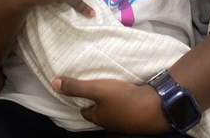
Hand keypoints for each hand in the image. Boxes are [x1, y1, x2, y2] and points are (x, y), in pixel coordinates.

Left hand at [53, 77, 169, 134]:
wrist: (156, 108)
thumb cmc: (123, 99)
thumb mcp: (97, 89)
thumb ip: (76, 87)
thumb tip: (53, 84)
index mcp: (98, 118)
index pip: (85, 112)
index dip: (82, 103)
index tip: (82, 93)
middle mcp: (111, 124)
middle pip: (100, 114)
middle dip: (97, 104)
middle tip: (97, 91)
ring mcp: (126, 123)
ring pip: (115, 113)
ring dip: (113, 105)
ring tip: (113, 92)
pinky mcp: (139, 119)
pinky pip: (129, 111)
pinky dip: (127, 105)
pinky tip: (130, 96)